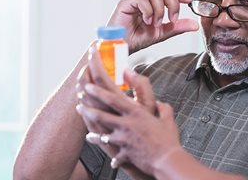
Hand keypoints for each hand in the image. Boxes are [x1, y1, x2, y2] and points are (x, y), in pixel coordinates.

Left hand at [76, 46, 157, 178]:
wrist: (167, 160)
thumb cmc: (168, 140)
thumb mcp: (168, 119)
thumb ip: (163, 108)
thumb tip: (160, 103)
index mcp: (136, 113)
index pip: (112, 99)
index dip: (98, 92)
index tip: (88, 86)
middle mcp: (126, 124)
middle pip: (101, 114)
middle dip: (88, 109)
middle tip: (79, 105)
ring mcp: (123, 139)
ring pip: (102, 134)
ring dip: (92, 134)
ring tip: (88, 133)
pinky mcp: (124, 153)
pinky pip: (113, 155)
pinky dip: (112, 158)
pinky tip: (110, 159)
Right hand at [106, 0, 198, 53]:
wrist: (122, 47)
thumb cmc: (137, 39)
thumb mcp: (161, 33)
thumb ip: (176, 27)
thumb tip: (194, 25)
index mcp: (152, 2)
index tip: (189, 0)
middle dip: (172, 2)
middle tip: (172, 19)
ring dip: (159, 9)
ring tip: (155, 23)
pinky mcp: (125, 2)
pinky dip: (148, 10)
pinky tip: (146, 21)